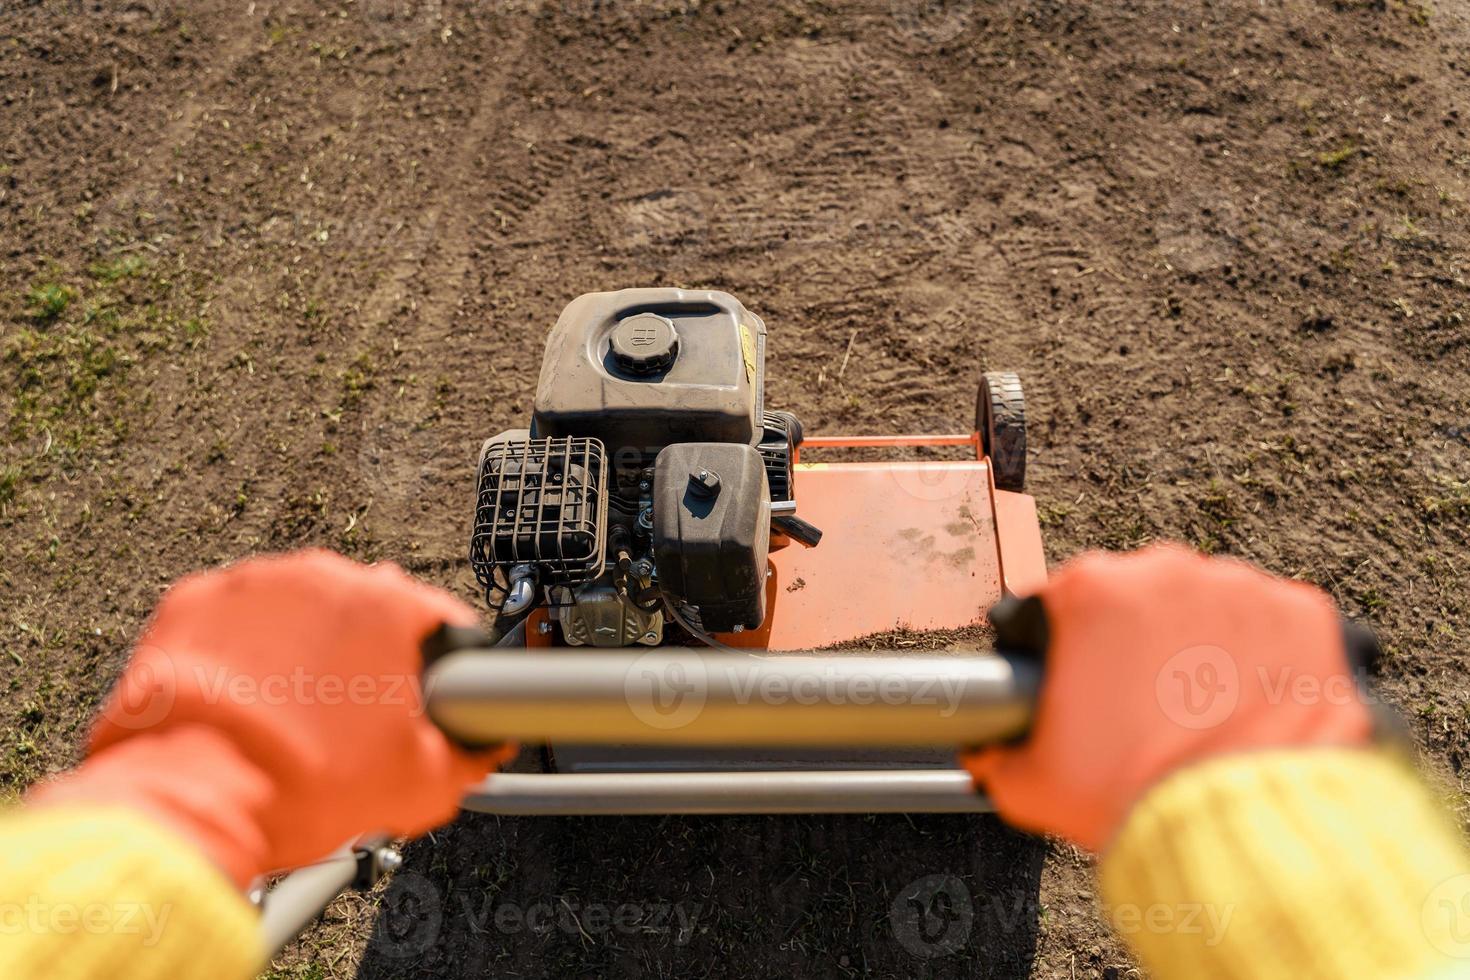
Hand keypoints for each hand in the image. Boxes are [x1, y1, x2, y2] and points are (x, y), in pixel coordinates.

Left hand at [29, 550, 510, 887]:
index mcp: (390, 604)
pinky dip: (244, 650)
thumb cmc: (302, 786)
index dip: (446, 667)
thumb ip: (472, 756)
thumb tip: (484, 749)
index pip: (443, 621)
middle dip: (370, 657)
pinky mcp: (195, 600)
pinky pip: (238, 617)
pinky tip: (247, 700)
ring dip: (306, 648)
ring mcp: (255, 582)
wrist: (190, 799)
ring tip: (294, 714)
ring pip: (302, 609)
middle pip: (369, 611)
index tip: (431, 699)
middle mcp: (325, 576)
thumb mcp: (420, 785)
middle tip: (357, 719)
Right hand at [964, 544, 1372, 851]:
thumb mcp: (1031, 780)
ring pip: (1210, 606)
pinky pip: (1277, 624)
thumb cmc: (1133, 795)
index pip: (1060, 602)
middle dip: (1136, 642)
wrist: (1238, 828)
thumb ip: (998, 754)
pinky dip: (1268, 655)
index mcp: (1090, 592)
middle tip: (1140, 704)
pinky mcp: (1306, 615)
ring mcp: (1241, 588)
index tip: (1077, 681)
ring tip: (1203, 708)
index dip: (1063, 646)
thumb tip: (988, 754)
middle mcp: (1165, 572)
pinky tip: (1253, 702)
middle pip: (1138, 598)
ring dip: (1203, 644)